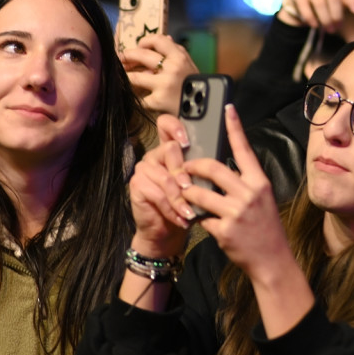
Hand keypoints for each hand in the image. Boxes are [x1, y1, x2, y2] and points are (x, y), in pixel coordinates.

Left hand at [121, 34, 199, 115]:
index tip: (139, 46)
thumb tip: (166, 38)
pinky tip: (132, 96)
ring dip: (125, 76)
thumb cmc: (196, 87)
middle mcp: (172, 69)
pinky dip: (134, 97)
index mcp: (180, 58)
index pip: (158, 40)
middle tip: (120, 59)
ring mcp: (164, 85)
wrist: (204, 110)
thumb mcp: (191, 66)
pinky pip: (139, 98)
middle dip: (127, 56)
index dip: (144, 41)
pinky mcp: (158, 101)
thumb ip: (178, 52)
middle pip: (141, 55)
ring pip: (134, 77)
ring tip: (121, 77)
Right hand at [127, 114, 197, 257]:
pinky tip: (180, 216)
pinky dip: (172, 208)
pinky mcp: (137, 184)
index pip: (166, 124)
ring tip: (190, 211)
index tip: (187, 141)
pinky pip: (158, 193)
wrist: (168, 230)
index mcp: (171, 150)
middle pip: (170, 149)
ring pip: (166, 176)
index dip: (175, 126)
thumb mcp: (198, 184)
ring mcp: (144, 169)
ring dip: (180, 197)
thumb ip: (201, 169)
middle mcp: (155, 155)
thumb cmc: (187, 205)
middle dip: (184, 173)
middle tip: (191, 189)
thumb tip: (216, 163)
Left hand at [181, 104, 315, 336]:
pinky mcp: (224, 230)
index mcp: (260, 182)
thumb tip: (218, 169)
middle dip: (192, 166)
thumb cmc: (265, 229)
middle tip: (183, 168)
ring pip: (199, 192)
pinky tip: (201, 223)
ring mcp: (237, 212)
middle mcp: (250, 193)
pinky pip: (200, 217)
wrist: (272, 261)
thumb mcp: (261, 201)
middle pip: (213, 168)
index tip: (226, 107)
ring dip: (187, 194)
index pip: (245, 149)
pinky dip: (197, 219)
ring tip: (186, 197)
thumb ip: (243, 184)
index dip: (234, 127)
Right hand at [279, 0, 353, 34]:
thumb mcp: (340, 2)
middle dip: (337, 14)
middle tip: (337, 27)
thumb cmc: (327, 2)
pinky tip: (314, 25)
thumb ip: (347, 3)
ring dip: (325, 19)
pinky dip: (311, 17)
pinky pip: (305, 5)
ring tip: (329, 29)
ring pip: (320, 2)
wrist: (302, 2)